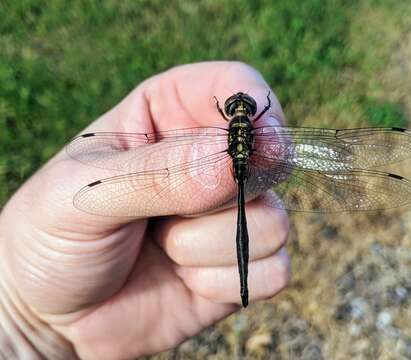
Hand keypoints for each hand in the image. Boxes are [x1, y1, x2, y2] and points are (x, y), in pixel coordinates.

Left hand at [0, 62, 290, 358]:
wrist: (53, 316)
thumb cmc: (54, 237)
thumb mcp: (86, 192)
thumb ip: (157, 173)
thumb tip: (228, 159)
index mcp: (169, 117)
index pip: (234, 88)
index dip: (254, 108)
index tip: (255, 141)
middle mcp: (209, 162)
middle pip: (270, 158)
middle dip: (225, 193)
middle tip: (172, 212)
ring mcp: (228, 215)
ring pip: (273, 221)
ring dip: (209, 245)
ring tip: (162, 248)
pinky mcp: (239, 265)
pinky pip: (274, 270)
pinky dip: (225, 282)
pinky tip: (186, 281)